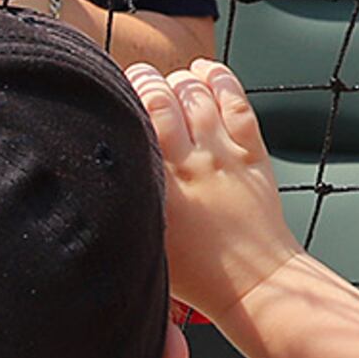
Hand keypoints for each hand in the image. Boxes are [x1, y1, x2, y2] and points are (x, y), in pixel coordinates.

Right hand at [130, 58, 301, 320]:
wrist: (257, 286)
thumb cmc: (200, 276)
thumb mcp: (150, 243)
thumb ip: (130, 206)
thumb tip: (101, 182)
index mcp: (161, 189)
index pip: (136, 123)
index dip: (122, 98)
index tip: (110, 93)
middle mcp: (193, 165)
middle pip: (163, 99)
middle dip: (147, 80)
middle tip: (137, 78)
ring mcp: (225, 157)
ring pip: (198, 96)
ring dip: (180, 80)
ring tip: (168, 80)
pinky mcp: (253, 154)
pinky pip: (236, 102)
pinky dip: (220, 80)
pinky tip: (204, 71)